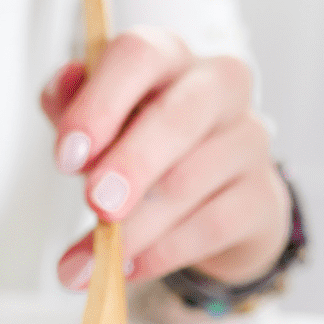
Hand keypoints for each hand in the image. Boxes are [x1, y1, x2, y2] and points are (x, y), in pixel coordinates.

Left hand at [42, 28, 291, 290]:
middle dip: (132, 164)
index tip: (67, 157)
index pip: (139, 56)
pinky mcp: (262, 195)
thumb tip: (61, 90)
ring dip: (136, 226)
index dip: (100, 105)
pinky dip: (164, 252)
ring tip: (98, 259)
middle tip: (96, 205)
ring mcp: (249, 140)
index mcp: (169, 56)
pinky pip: (211, 225)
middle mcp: (218, 87)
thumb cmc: (149, 149)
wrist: (216, 203)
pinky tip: (131, 267)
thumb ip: (72, 105)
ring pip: (188, 181)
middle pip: (179, 115)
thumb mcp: (102, 123)